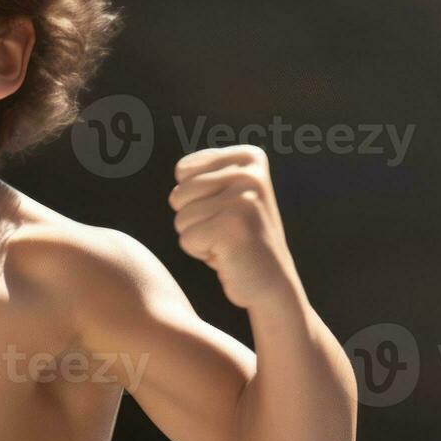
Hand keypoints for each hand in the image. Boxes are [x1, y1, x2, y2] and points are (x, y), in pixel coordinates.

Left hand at [169, 145, 300, 309]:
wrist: (272, 282)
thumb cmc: (239, 237)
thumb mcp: (225, 193)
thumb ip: (204, 172)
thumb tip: (168, 159)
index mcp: (249, 157)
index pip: (183, 170)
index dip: (194, 198)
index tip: (225, 211)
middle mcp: (250, 172)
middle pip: (179, 193)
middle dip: (194, 219)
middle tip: (226, 231)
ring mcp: (244, 198)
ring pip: (181, 217)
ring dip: (198, 236)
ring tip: (228, 241)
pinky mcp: (234, 225)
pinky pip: (187, 238)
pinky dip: (201, 252)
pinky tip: (228, 255)